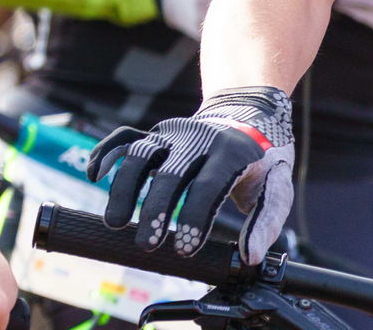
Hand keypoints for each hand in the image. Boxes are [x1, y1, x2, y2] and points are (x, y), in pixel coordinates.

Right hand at [87, 85, 293, 261]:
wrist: (247, 116)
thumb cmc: (263, 160)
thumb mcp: (278, 188)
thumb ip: (265, 222)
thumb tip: (250, 257)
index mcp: (231, 151)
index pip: (207, 186)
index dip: (194, 218)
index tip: (185, 249)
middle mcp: (196, 137)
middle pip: (169, 173)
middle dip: (154, 210)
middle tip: (146, 245)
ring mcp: (170, 132)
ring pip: (138, 154)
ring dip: (123, 189)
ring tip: (114, 223)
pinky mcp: (154, 132)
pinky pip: (123, 138)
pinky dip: (105, 153)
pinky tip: (94, 175)